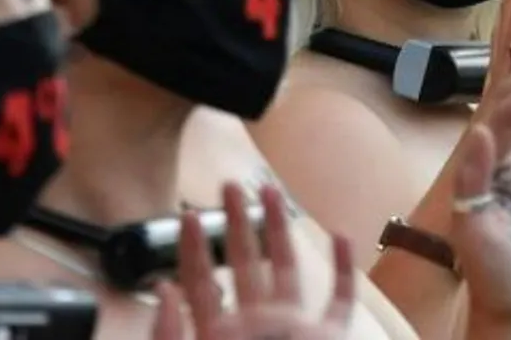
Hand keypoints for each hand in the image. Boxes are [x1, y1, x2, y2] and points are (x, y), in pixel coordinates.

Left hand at [151, 182, 354, 339]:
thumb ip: (172, 337)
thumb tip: (166, 288)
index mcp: (222, 338)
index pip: (202, 284)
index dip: (193, 249)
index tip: (188, 214)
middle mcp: (258, 329)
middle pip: (244, 266)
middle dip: (237, 224)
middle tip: (232, 185)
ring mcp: (296, 334)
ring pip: (290, 272)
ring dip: (283, 232)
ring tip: (274, 194)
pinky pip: (339, 304)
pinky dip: (344, 272)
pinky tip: (340, 238)